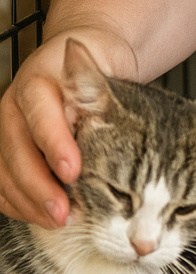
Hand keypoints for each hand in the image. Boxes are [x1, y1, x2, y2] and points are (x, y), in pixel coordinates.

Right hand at [0, 26, 136, 226]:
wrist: (88, 52)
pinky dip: (17, 203)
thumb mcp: (104, 72)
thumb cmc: (98, 64)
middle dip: (39, 186)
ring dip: (29, 201)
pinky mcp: (5, 147)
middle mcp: (14, 104)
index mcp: (37, 80)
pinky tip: (38, 216)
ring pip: (4, 170)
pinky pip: (1, 181)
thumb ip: (99, 101)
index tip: (72, 171)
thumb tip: (106, 137)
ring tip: (58, 221)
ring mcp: (6, 127)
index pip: (40, 114)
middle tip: (64, 212)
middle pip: (16, 149)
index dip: (54, 145)